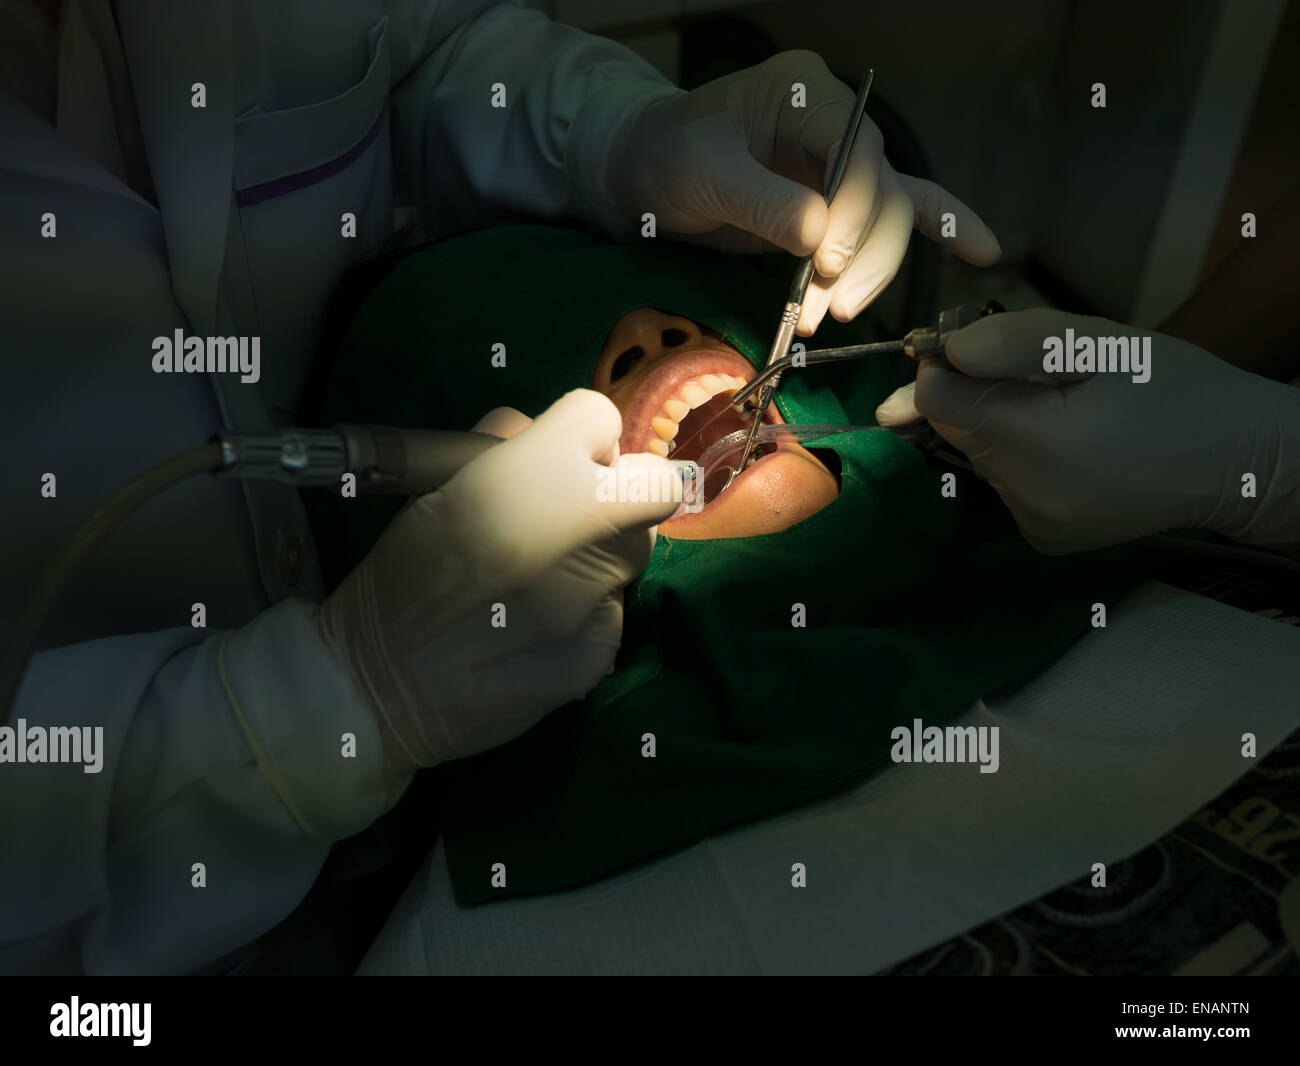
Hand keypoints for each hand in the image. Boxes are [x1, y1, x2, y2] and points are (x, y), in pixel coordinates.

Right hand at [314, 390, 680, 774]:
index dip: (580, 436)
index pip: (600, 417)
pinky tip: (532, 635)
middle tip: (576, 515)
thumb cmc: (395, 579)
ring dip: (599, 555)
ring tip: (538, 582)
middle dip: (622, 493)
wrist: (373, 687)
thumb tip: (542, 434)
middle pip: (651, 488)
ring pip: (633, 556)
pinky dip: (583, 618)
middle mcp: (576, 532)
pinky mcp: (599, 654)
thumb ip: (499, 449)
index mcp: (526, 478)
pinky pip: (610, 615)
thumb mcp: (432, 489)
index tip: (558, 460)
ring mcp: (595, 600)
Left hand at [595, 51, 1000, 332]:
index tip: (827, 263)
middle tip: (827, 308)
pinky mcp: (843, 206)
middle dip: (862, 256)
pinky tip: (985, 252)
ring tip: (828, 316)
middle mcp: (836, 124)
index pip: (856, 147)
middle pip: (883, 190)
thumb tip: (818, 235)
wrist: (647, 173)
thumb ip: (760, 200)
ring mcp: (844, 166)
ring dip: (871, 273)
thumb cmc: (668, 157)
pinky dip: (942, 229)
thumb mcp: (702, 172)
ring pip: (890, 218)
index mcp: (805, 94)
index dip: (854, 209)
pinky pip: (903, 212)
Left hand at [875, 308, 1299, 553]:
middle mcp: (1025, 498)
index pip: (936, 402)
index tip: (985, 346)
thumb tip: (943, 353)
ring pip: (977, 457)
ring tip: (1068, 414)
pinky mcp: (1044, 539)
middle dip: (979, 395)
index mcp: (1038, 446)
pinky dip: (1021, 459)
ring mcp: (1033, 526)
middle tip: (1043, 377)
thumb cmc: (1174, 388)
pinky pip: (1004, 485)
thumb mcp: (1100, 343)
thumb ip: (1013, 343)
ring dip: (1001, 427)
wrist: (1237, 461)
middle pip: (954, 431)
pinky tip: (1070, 448)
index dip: (948, 365)